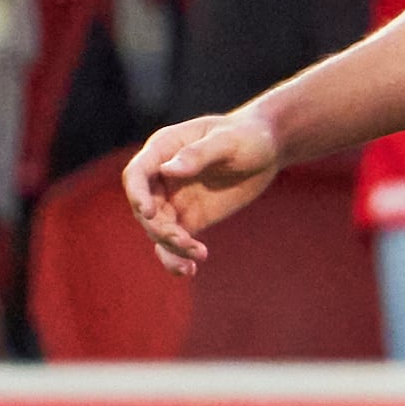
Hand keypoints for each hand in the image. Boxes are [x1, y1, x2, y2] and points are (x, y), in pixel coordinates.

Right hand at [122, 110, 282, 275]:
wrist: (267, 149)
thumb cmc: (247, 135)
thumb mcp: (227, 140)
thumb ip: (198, 154)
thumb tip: (167, 170)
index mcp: (162, 150)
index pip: (136, 174)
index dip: (136, 194)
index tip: (149, 212)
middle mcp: (161, 177)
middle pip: (145, 208)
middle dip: (160, 227)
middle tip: (186, 240)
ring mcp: (174, 199)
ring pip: (158, 229)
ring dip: (171, 246)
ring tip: (197, 254)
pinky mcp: (191, 218)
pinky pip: (176, 241)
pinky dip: (177, 256)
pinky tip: (189, 270)